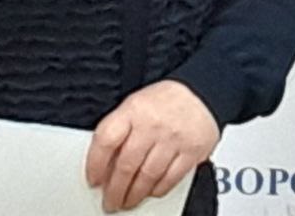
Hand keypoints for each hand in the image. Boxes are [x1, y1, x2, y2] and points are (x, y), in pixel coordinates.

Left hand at [85, 80, 220, 212]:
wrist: (201, 92)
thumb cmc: (164, 100)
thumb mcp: (135, 104)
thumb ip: (119, 131)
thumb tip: (104, 165)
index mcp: (133, 109)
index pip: (106, 139)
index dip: (95, 164)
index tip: (93, 179)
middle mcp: (152, 124)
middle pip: (126, 165)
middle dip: (115, 190)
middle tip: (110, 201)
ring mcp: (173, 139)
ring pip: (147, 176)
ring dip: (134, 195)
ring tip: (128, 201)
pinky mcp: (191, 152)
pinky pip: (170, 179)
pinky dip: (158, 190)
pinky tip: (151, 191)